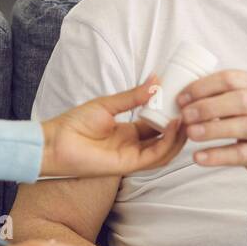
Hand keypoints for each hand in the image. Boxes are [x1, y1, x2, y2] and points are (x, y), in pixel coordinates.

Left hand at [40, 78, 187, 178]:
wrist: (55, 142)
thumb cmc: (74, 124)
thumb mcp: (108, 104)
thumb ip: (133, 96)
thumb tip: (156, 80)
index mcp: (128, 132)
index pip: (157, 124)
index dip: (170, 114)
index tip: (182, 99)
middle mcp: (133, 146)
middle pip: (165, 139)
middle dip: (180, 125)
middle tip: (191, 108)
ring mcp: (132, 156)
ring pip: (165, 150)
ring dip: (178, 135)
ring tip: (187, 116)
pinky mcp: (128, 165)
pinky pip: (154, 157)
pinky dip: (167, 143)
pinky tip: (173, 126)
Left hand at [178, 69, 246, 181]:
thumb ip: (225, 92)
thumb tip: (184, 93)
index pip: (230, 79)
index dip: (203, 86)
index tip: (182, 96)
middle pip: (238, 101)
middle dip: (207, 106)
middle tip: (184, 114)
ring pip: (241, 126)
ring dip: (212, 129)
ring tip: (190, 133)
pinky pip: (241, 155)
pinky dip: (218, 156)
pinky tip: (199, 157)